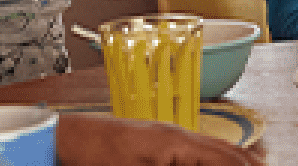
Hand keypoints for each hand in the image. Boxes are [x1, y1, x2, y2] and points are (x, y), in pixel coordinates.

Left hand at [54, 113, 251, 165]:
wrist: (61, 141)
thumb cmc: (91, 157)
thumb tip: (210, 165)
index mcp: (177, 143)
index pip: (228, 161)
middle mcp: (177, 135)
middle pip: (228, 153)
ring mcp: (167, 136)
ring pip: (215, 149)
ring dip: (236, 162)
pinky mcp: (156, 143)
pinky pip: (197, 149)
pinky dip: (216, 158)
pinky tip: (219, 164)